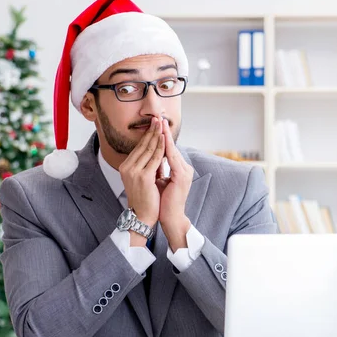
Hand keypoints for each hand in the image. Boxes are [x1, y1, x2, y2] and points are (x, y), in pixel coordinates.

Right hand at [119, 118, 164, 231]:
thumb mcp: (144, 178)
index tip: (154, 124)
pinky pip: (155, 158)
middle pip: (143, 145)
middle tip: (158, 118)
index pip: (139, 147)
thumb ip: (149, 166)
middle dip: (152, 131)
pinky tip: (166, 139)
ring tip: (162, 124)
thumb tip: (157, 152)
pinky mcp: (143, 177)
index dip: (148, 135)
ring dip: (157, 135)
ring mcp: (134, 172)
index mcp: (126, 166)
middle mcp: (127, 167)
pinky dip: (161, 147)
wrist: (143, 216)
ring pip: (149, 149)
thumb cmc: (146, 198)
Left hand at [157, 119, 193, 251]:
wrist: (171, 217)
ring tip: (159, 124)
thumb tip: (152, 157)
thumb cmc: (164, 202)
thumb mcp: (160, 180)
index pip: (169, 150)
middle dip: (164, 132)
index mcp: (180, 169)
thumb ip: (159, 168)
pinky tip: (161, 139)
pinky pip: (173, 159)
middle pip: (172, 147)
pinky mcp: (182, 176)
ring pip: (173, 150)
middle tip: (158, 118)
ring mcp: (185, 172)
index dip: (162, 138)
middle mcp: (185, 168)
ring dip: (165, 136)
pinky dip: (167, 148)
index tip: (155, 126)